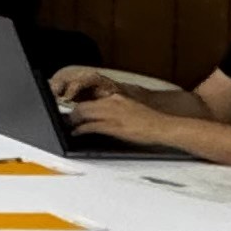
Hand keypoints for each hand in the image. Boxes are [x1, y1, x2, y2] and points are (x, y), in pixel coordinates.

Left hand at [64, 85, 178, 146]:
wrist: (162, 126)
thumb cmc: (149, 121)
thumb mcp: (130, 109)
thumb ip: (116, 109)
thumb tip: (102, 116)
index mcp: (116, 97)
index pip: (91, 99)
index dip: (80, 105)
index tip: (74, 110)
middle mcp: (112, 102)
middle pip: (83, 105)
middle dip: (73, 113)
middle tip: (68, 120)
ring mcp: (112, 114)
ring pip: (84, 113)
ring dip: (74, 120)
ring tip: (70, 126)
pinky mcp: (113, 126)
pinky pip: (91, 126)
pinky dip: (81, 129)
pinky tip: (77, 132)